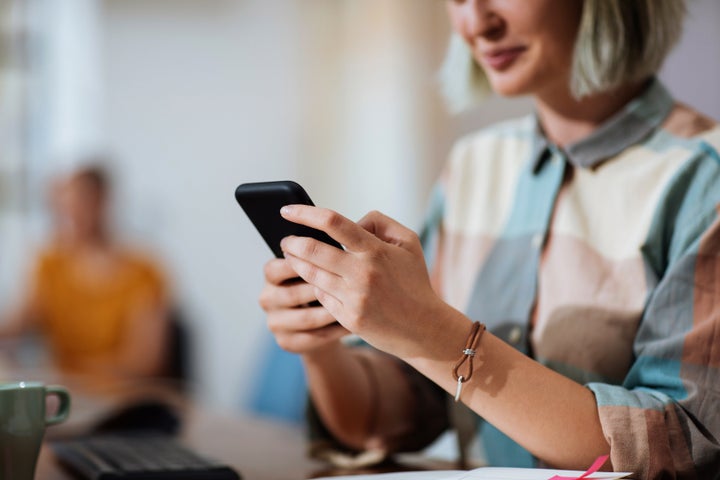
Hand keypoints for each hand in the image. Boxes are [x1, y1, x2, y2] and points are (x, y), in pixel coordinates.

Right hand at [259, 258, 348, 353]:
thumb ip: (318, 255)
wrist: (318, 320)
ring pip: (306, 318)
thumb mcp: (315, 267)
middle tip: (346, 283)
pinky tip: (352, 324)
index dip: (298, 264)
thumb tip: (333, 243)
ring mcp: (275, 322)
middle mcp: (267, 298)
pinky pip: (314, 337)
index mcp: (271, 275)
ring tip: (354, 305)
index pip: (275, 268)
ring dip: (331, 311)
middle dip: (320, 288)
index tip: (325, 259)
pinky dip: (335, 331)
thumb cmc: (320, 282)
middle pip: (292, 294)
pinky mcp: (287, 342)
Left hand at [279, 205, 450, 359]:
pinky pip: (320, 296)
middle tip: (285, 239)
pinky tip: (311, 280)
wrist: (424, 327)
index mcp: (376, 250)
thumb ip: (379, 222)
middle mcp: (362, 273)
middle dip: (292, 242)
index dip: (304, 213)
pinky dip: (313, 285)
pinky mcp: (347, 318)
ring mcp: (353, 298)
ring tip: (291, 255)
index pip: (333, 223)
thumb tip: (350, 222)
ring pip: (310, 275)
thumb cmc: (414, 280)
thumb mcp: (408, 242)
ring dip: (295, 263)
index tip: (286, 210)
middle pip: (312, 250)